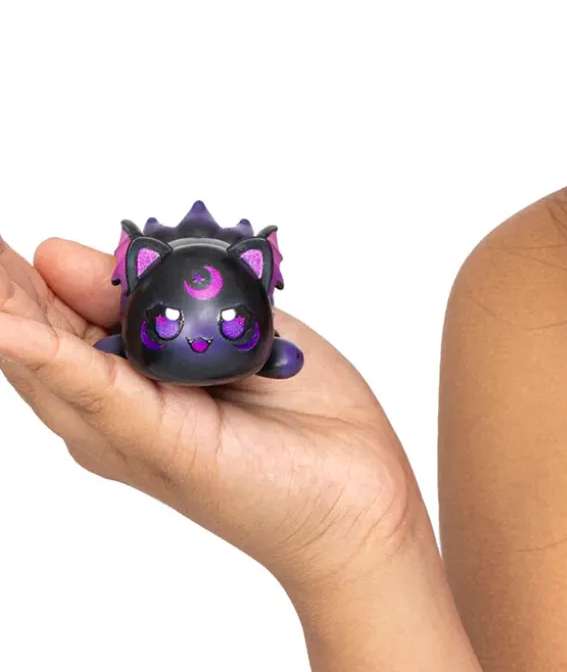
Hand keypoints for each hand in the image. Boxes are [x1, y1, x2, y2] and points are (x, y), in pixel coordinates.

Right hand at [0, 231, 420, 597]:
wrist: (360, 492)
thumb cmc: (299, 412)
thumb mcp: (224, 322)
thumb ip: (146, 293)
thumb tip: (56, 252)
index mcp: (127, 374)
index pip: (53, 311)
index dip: (17, 273)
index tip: (0, 243)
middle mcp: (112, 405)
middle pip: (33, 333)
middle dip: (1, 288)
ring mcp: (130, 428)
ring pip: (46, 361)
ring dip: (5, 311)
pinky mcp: (162, 443)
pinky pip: (98, 392)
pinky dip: (49, 357)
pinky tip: (10, 327)